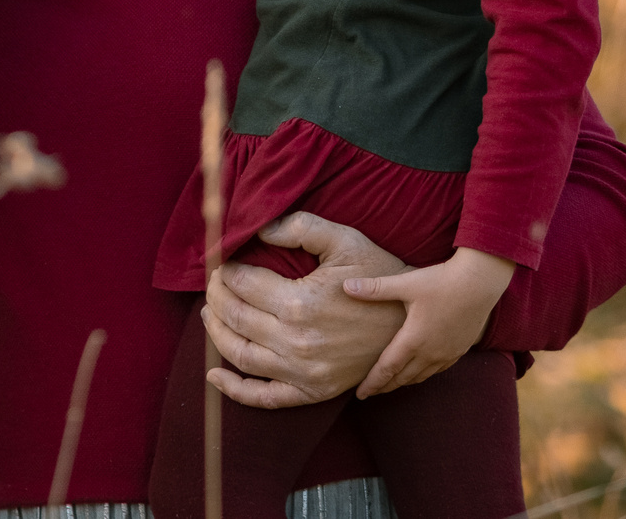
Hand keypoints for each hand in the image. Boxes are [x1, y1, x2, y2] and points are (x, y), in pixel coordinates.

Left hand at [201, 213, 409, 407]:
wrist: (414, 321)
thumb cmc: (380, 276)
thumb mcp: (345, 240)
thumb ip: (300, 228)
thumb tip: (259, 229)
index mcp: (301, 303)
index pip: (243, 284)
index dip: (225, 271)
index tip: (220, 261)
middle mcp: (297, 342)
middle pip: (236, 318)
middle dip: (216, 297)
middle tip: (212, 283)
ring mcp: (303, 372)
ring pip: (241, 356)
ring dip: (217, 334)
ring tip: (211, 314)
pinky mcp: (313, 391)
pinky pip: (265, 398)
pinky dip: (235, 390)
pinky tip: (214, 376)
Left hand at [342, 246, 516, 395]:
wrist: (480, 283)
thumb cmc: (441, 282)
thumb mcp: (406, 284)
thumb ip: (375, 288)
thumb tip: (346, 286)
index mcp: (413, 340)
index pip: (387, 369)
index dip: (372, 384)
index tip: (359, 395)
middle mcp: (430, 353)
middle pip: (402, 378)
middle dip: (385, 386)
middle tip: (371, 393)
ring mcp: (446, 354)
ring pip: (421, 377)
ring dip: (404, 382)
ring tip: (392, 383)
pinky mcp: (460, 349)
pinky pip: (438, 370)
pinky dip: (424, 374)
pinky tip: (421, 370)